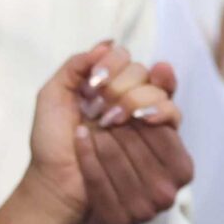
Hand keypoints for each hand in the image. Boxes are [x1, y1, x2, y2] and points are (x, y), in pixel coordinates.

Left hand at [30, 45, 190, 223]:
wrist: (57, 181)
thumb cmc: (52, 143)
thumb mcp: (53, 97)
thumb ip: (75, 66)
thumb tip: (109, 43)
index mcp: (108, 86)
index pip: (127, 60)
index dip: (115, 64)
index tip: (94, 81)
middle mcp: (130, 98)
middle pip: (144, 74)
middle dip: (121, 88)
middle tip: (99, 110)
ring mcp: (147, 119)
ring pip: (158, 93)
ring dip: (132, 103)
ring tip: (106, 123)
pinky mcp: (160, 141)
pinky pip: (171, 116)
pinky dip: (157, 113)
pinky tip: (136, 120)